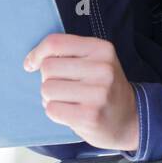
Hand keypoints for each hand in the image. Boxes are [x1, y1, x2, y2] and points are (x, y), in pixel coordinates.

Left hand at [24, 34, 139, 152]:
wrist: (130, 119)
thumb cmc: (104, 89)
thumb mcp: (96, 62)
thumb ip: (69, 54)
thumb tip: (31, 62)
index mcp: (101, 49)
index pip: (55, 43)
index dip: (37, 53)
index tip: (31, 64)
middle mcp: (102, 68)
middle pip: (48, 67)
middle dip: (48, 79)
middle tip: (64, 87)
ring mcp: (98, 92)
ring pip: (47, 89)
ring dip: (50, 98)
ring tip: (69, 101)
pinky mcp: (90, 115)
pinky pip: (52, 109)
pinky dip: (55, 112)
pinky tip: (71, 112)